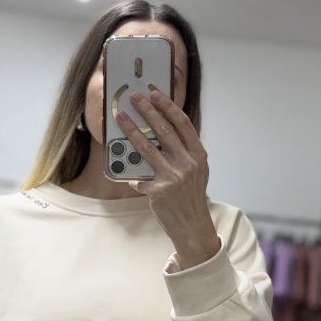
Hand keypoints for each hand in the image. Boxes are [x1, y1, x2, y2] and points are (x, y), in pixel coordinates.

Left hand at [116, 87, 219, 265]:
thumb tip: (158, 136)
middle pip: (164, 130)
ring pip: (147, 147)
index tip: (156, 93)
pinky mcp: (159, 190)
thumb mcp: (195, 173)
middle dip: (148, 111)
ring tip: (121, 118)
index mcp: (198, 156)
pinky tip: (127, 176)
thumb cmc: (191, 198)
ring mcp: (173, 177)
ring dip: (131, 130)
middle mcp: (188, 163)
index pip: (183, 124)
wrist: (193, 227)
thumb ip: (182, 154)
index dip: (168, 106)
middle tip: (135, 97)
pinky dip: (132, 177)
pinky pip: (139, 178)